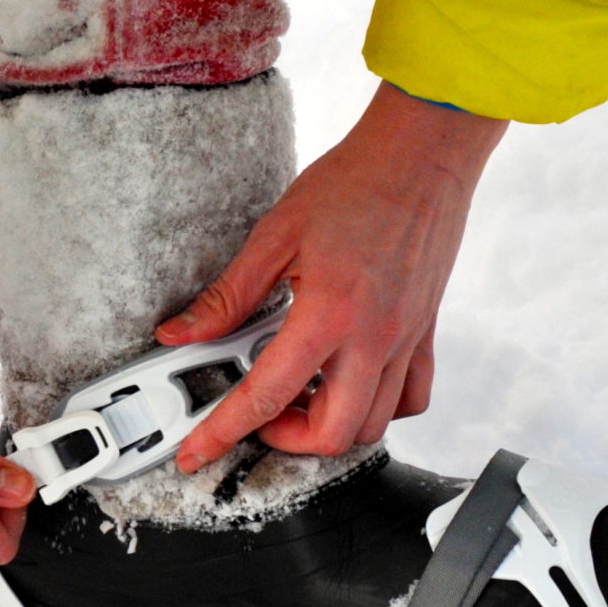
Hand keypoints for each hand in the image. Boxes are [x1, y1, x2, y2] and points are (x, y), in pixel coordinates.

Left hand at [159, 82, 506, 469]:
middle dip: (285, 439)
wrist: (422, 153)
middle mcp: (374, 337)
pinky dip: (379, 407)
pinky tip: (349, 383)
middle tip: (258, 413)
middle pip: (332, 433)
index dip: (222, 432)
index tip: (196, 453)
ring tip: (300, 396)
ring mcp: (405, 339)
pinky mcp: (425, 332)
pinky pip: (412, 397)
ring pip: (375, 425)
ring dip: (331, 426)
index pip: (265, 395)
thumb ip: (228, 295)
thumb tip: (181, 333)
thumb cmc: (356, 182)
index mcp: (329, 313)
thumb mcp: (275, 235)